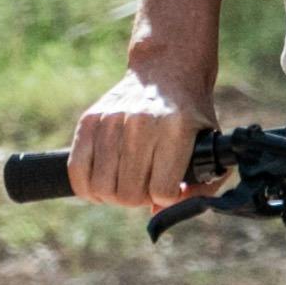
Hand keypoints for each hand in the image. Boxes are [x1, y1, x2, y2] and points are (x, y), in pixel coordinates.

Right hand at [61, 68, 194, 210]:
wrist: (166, 70)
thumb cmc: (191, 117)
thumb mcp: (208, 147)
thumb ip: (199, 188)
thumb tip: (158, 214)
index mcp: (176, 129)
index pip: (161, 190)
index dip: (165, 197)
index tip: (169, 185)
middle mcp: (141, 123)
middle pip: (129, 194)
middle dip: (138, 199)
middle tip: (145, 186)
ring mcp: (112, 119)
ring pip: (102, 187)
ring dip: (114, 196)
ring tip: (126, 184)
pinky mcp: (89, 120)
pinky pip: (77, 170)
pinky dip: (87, 188)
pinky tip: (100, 186)